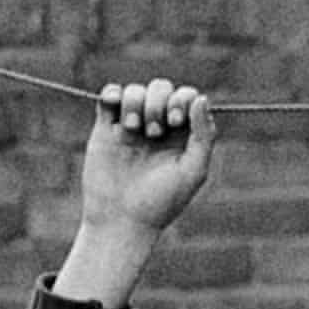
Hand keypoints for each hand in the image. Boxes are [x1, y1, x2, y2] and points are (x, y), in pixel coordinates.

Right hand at [80, 79, 216, 239]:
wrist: (121, 219)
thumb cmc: (162, 201)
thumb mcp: (193, 171)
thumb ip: (203, 135)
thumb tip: (201, 98)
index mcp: (184, 134)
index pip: (188, 98)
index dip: (182, 100)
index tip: (175, 122)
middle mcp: (159, 126)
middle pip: (161, 88)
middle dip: (159, 102)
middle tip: (154, 131)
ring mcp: (132, 125)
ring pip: (135, 90)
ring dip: (136, 102)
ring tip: (134, 130)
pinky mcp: (106, 128)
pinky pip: (109, 96)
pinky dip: (112, 93)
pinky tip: (114, 104)